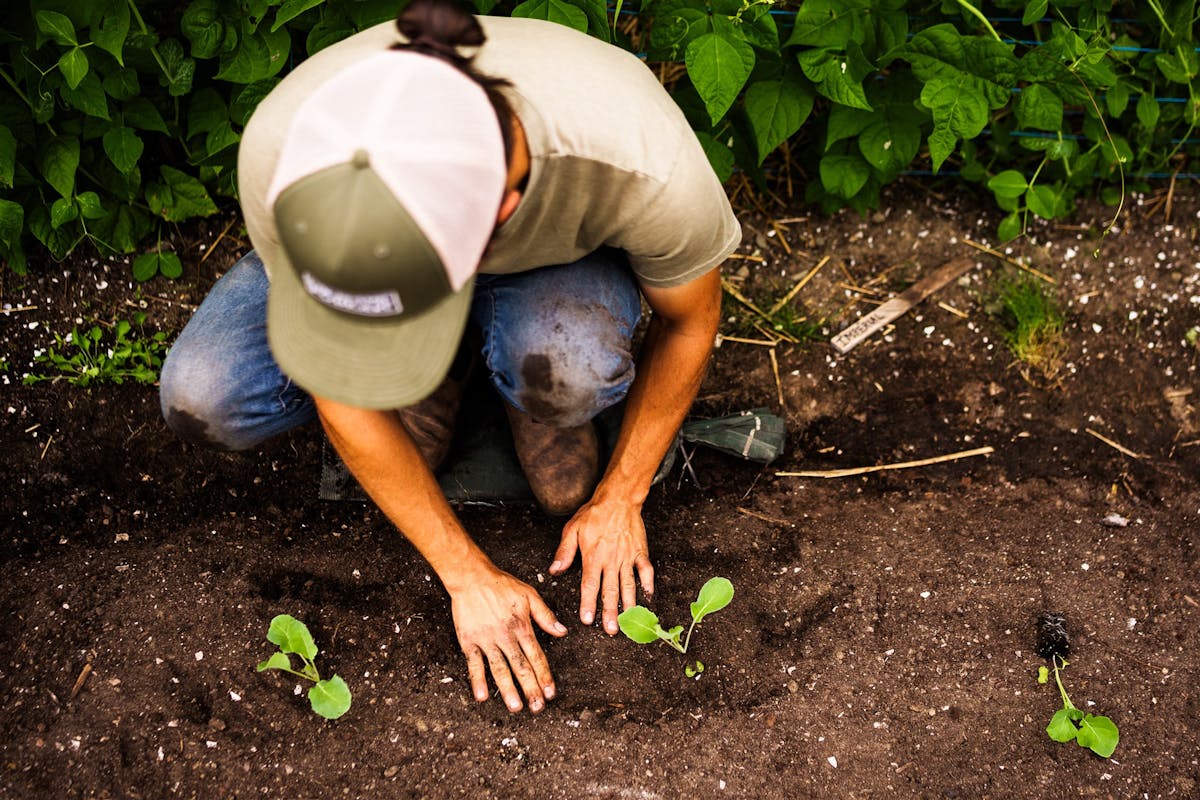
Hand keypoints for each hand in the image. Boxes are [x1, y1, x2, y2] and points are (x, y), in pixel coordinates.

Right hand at [448, 567, 566, 713]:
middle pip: (520, 667)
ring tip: (516, 707)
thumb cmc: (500, 585)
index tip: (550, 693)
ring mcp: (486, 640)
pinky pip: (474, 664)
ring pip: (499, 669)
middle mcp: (505, 636)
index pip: (536, 656)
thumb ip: (545, 615)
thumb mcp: (529, 595)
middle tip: (537, 707)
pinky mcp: (469, 641)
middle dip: (530, 689)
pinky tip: (482, 696)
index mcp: (522, 627)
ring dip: (508, 689)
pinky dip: (478, 680)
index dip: (544, 676)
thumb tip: (562, 632)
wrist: (471, 578)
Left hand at [549, 497, 654, 634]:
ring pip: (628, 584)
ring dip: (628, 604)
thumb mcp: (572, 530)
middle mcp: (611, 560)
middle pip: (610, 590)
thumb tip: (555, 570)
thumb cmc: (594, 514)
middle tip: (611, 629)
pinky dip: (648, 583)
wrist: (618, 499)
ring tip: (629, 620)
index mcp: (593, 557)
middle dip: (610, 612)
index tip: (588, 619)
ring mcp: (627, 557)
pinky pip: (646, 570)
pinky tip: (648, 596)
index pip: (589, 585)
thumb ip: (564, 552)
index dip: (588, 603)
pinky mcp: (640, 551)